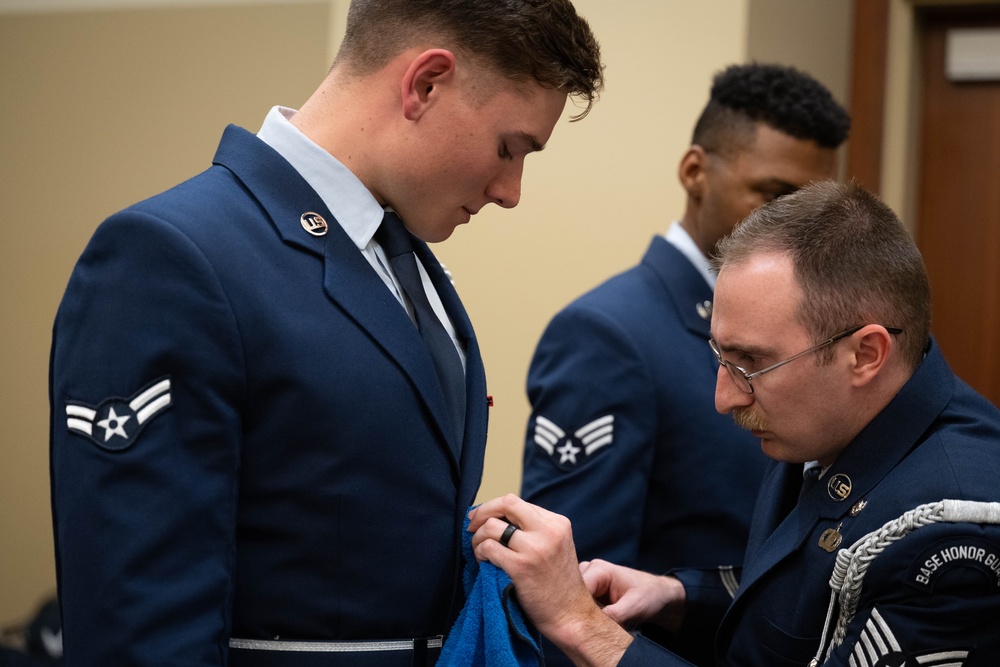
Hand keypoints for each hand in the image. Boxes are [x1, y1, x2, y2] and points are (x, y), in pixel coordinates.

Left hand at [469, 495, 632, 665]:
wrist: (571, 616)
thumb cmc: (559, 585)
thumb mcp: (556, 547)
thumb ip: (535, 530)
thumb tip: (497, 518)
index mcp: (558, 523)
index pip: (517, 502)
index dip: (495, 508)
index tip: (481, 517)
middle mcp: (549, 531)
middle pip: (506, 504)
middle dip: (483, 511)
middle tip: (471, 524)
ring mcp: (535, 548)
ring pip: (492, 526)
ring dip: (478, 537)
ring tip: (479, 550)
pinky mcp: (522, 567)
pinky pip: (489, 548)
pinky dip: (479, 552)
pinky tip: (483, 561)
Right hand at [580, 560, 686, 632]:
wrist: (659, 596)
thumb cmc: (650, 595)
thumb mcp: (634, 606)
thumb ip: (614, 615)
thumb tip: (591, 626)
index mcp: (599, 569)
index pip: (574, 588)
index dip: (574, 607)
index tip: (579, 623)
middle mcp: (590, 571)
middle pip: (570, 592)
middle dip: (575, 609)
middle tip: (586, 624)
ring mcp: (589, 581)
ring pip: (573, 599)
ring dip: (580, 612)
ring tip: (590, 622)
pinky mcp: (590, 591)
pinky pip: (579, 603)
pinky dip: (583, 613)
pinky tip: (591, 621)